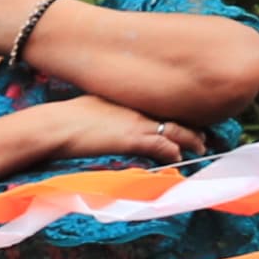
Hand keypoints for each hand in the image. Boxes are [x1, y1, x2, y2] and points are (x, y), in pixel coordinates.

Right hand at [17, 91, 207, 165]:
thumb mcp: (88, 107)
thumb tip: (104, 122)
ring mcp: (137, 123)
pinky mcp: (133, 139)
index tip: (186, 121)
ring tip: (201, 148)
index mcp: (128, 99)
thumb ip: (104, 112)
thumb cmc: (62, 119)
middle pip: (175, 115)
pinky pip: (162, 146)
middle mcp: (138, 108)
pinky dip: (173, 152)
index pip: (161, 105)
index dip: (177, 114)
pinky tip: (179, 158)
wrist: (54, 126)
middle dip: (191, 127)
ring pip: (176, 130)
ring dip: (191, 140)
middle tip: (204, 136)